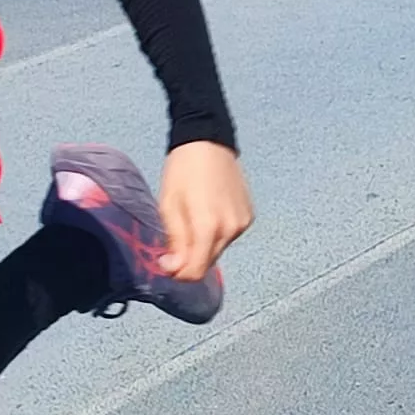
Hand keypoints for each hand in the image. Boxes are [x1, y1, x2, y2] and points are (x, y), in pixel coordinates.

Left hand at [157, 140, 253, 281]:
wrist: (208, 140)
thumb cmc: (183, 170)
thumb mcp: (169, 205)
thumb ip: (174, 241)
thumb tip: (173, 269)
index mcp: (208, 227)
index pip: (196, 272)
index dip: (178, 274)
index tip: (166, 262)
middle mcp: (231, 229)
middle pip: (208, 263)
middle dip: (189, 260)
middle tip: (174, 242)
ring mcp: (243, 223)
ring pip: (218, 250)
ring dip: (203, 246)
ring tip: (192, 221)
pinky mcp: (249, 216)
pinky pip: (229, 237)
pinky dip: (216, 234)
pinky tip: (208, 214)